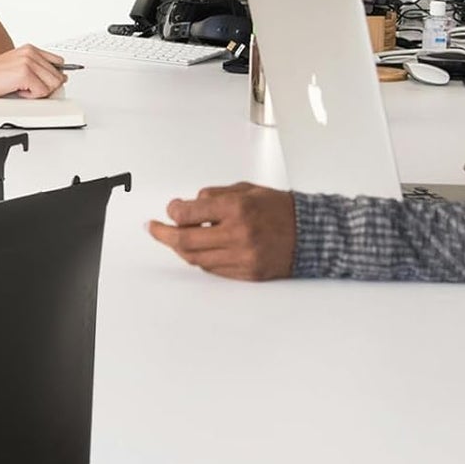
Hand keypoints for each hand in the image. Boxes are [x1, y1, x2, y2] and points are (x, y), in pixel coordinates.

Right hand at [0, 44, 66, 98]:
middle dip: (46, 87)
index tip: (47, 83)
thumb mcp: (16, 67)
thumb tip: (60, 78)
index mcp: (30, 49)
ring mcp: (28, 62)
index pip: (59, 62)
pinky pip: (42, 92)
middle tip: (27, 88)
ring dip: (38, 92)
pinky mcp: (25, 74)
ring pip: (53, 85)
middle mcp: (31, 53)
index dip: (54, 76)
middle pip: (58, 76)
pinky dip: (30, 97)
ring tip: (20, 88)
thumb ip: (36, 69)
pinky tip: (16, 90)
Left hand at [147, 183, 296, 280]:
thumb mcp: (247, 189)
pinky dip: (201, 258)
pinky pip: (213, 269)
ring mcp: (242, 257)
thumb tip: (187, 206)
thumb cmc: (281, 209)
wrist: (311, 234)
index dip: (174, 211)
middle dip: (163, 234)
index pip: (190, 213)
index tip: (170, 209)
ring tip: (174, 239)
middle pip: (186, 240)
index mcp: (238, 209)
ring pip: (196, 258)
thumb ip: (215, 196)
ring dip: (180, 248)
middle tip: (153, 228)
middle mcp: (238, 234)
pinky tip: (197, 249)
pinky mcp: (247, 273)